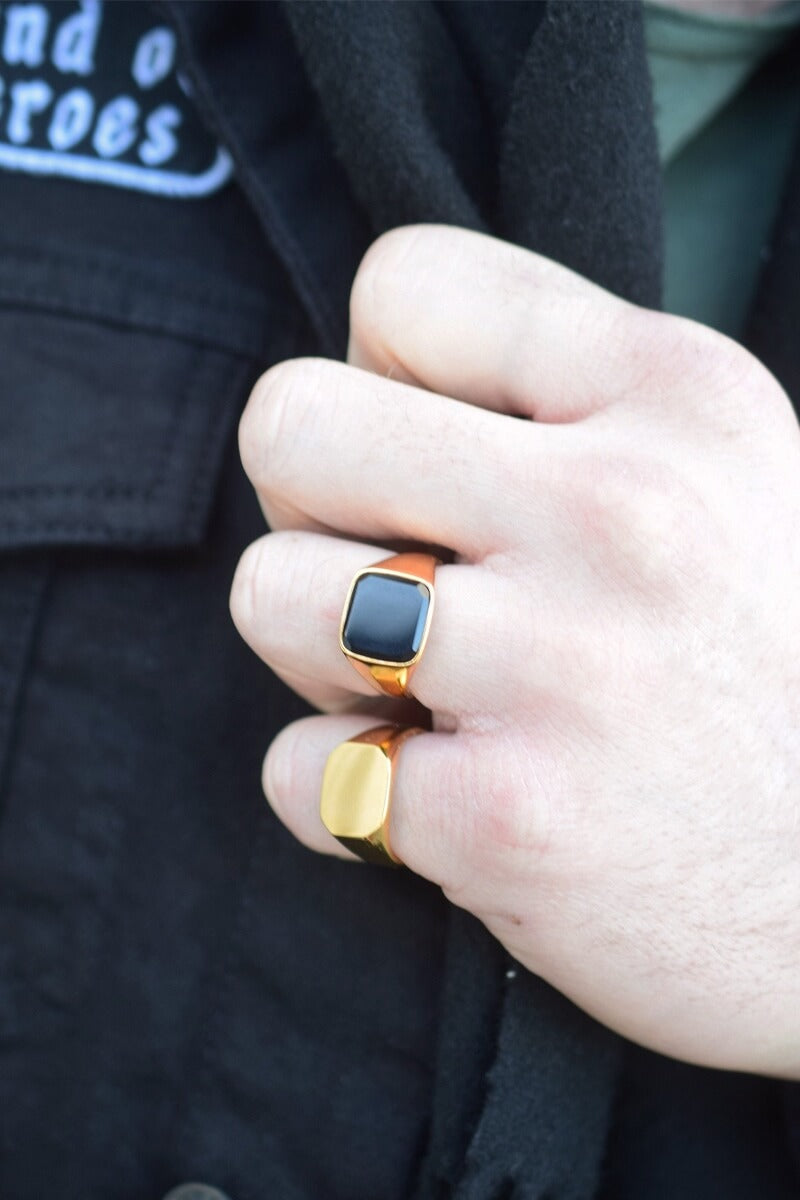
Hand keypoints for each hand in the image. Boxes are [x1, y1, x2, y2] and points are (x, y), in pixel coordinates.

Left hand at [230, 223, 799, 1077]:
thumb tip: (377, 380)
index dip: (380, 374)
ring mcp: (556, 668)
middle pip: (290, 422)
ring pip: (268, 593)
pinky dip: (348, 797)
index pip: (402, 284)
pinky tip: (442, 805)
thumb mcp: (735, 478)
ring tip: (425, 695)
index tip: (432, 460)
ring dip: (322, 655)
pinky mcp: (501, 821)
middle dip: (313, 506)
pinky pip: (301, 771)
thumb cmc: (779, 679)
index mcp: (676, 396)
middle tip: (399, 576)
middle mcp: (617, 512)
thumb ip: (572, 404)